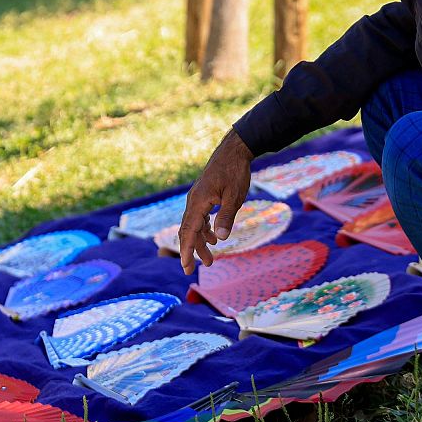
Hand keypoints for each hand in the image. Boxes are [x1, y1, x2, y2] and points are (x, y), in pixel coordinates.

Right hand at [176, 130, 254, 274]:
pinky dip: (204, 230)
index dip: (187, 251)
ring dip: (200, 242)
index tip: (186, 267)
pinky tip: (213, 238)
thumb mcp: (234, 196)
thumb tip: (221, 238)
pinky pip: (198, 217)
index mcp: (198, 202)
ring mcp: (197, 198)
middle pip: (188, 231)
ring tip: (210, 259)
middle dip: (191, 251)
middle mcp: (193, 201)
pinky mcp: (203, 196)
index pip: (189, 232)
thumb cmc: (235, 172)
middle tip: (191, 271)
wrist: (234, 151)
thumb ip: (226, 216)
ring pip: (193, 225)